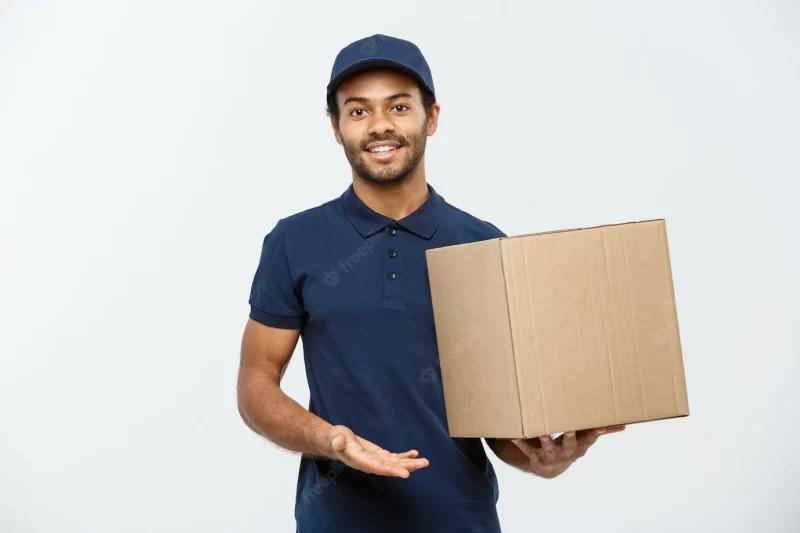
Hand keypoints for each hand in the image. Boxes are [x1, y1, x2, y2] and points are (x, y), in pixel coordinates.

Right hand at [325, 425, 429, 477]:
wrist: (336, 441)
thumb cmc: (335, 438)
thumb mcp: (334, 436)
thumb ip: (337, 441)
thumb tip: (338, 442)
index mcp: (360, 461)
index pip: (377, 467)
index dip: (391, 470)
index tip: (405, 473)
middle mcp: (370, 464)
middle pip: (390, 467)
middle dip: (407, 467)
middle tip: (422, 464)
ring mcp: (376, 460)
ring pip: (395, 464)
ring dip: (410, 463)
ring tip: (424, 462)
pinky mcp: (379, 455)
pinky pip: (393, 458)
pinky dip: (404, 456)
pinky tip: (414, 454)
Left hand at [511, 425, 625, 478]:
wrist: (549, 470)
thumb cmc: (569, 447)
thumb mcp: (585, 441)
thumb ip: (602, 431)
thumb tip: (623, 425)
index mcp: (579, 446)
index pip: (590, 439)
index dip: (595, 433)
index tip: (600, 425)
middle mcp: (566, 452)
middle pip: (569, 443)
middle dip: (570, 435)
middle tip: (570, 427)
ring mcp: (550, 455)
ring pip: (548, 446)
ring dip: (545, 439)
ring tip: (542, 431)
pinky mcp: (535, 456)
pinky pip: (526, 448)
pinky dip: (520, 441)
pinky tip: (513, 434)